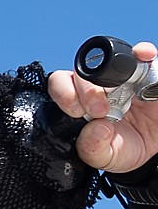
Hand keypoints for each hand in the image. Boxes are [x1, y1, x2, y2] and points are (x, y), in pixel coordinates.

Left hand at [48, 39, 157, 173]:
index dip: (64, 94)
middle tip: (100, 110)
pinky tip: (144, 56)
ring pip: (112, 60)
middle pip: (84, 72)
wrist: (155, 149)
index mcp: (80, 102)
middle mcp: (100, 85)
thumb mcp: (104, 156)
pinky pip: (144, 55)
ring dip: (114, 71)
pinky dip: (143, 52)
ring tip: (124, 91)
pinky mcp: (149, 72)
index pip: (61, 84)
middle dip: (88, 90)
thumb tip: (95, 128)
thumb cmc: (123, 148)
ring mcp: (124, 76)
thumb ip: (92, 148)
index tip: (77, 113)